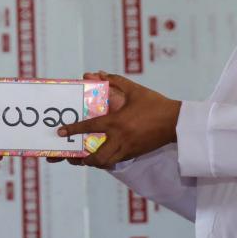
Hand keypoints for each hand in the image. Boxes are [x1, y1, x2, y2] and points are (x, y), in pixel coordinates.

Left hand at [56, 72, 179, 168]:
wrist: (176, 121)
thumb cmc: (155, 103)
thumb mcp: (134, 89)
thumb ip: (114, 81)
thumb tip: (96, 74)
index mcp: (117, 121)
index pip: (90, 127)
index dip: (73, 130)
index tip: (60, 132)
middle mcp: (120, 138)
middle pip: (96, 157)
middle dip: (81, 160)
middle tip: (71, 155)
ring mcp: (128, 148)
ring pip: (106, 163)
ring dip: (93, 163)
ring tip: (84, 160)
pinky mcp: (135, 153)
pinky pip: (116, 161)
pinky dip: (106, 161)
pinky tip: (101, 156)